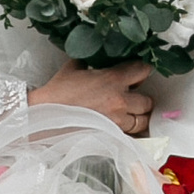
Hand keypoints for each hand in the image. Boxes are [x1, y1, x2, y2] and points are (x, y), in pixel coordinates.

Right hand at [33, 60, 158, 137]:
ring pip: (142, 121)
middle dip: (142, 99)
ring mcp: (117, 120)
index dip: (142, 71)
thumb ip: (90, 61)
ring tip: (129, 114)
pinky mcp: (111, 135)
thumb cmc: (57, 92)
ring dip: (138, 117)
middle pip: (148, 101)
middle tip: (133, 97)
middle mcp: (120, 100)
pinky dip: (129, 131)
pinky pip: (130, 135)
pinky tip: (122, 127)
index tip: (138, 73)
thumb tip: (94, 58)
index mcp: (113, 79)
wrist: (44, 115)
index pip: (143, 70)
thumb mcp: (73, 68)